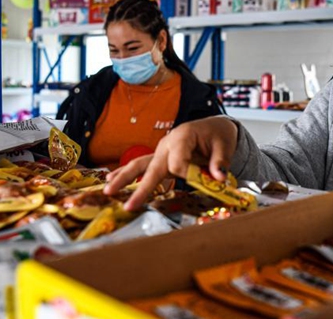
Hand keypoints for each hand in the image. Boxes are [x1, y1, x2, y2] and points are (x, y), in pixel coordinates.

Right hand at [104, 116, 238, 210]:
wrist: (212, 127)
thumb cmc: (217, 135)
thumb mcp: (224, 145)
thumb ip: (220, 162)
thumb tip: (219, 178)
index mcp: (182, 137)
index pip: (177, 163)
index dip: (186, 174)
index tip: (199, 176)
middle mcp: (167, 144)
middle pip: (151, 166)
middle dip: (139, 186)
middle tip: (128, 204)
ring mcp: (160, 151)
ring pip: (139, 165)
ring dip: (124, 178)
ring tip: (108, 191)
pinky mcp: (159, 158)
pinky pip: (141, 166)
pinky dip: (126, 173)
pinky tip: (110, 181)